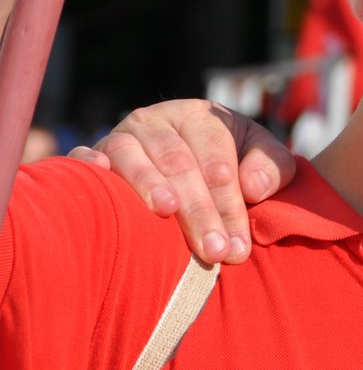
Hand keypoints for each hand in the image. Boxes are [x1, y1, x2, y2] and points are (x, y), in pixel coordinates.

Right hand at [68, 99, 296, 263]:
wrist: (187, 156)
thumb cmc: (231, 161)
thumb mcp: (259, 155)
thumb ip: (271, 167)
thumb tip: (253, 187)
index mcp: (201, 117)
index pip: (218, 160)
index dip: (229, 203)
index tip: (236, 244)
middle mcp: (158, 121)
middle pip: (180, 164)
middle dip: (199, 211)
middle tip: (213, 252)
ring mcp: (122, 135)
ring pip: (134, 158)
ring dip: (149, 185)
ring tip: (166, 212)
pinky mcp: (94, 152)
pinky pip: (84, 156)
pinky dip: (89, 165)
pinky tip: (100, 177)